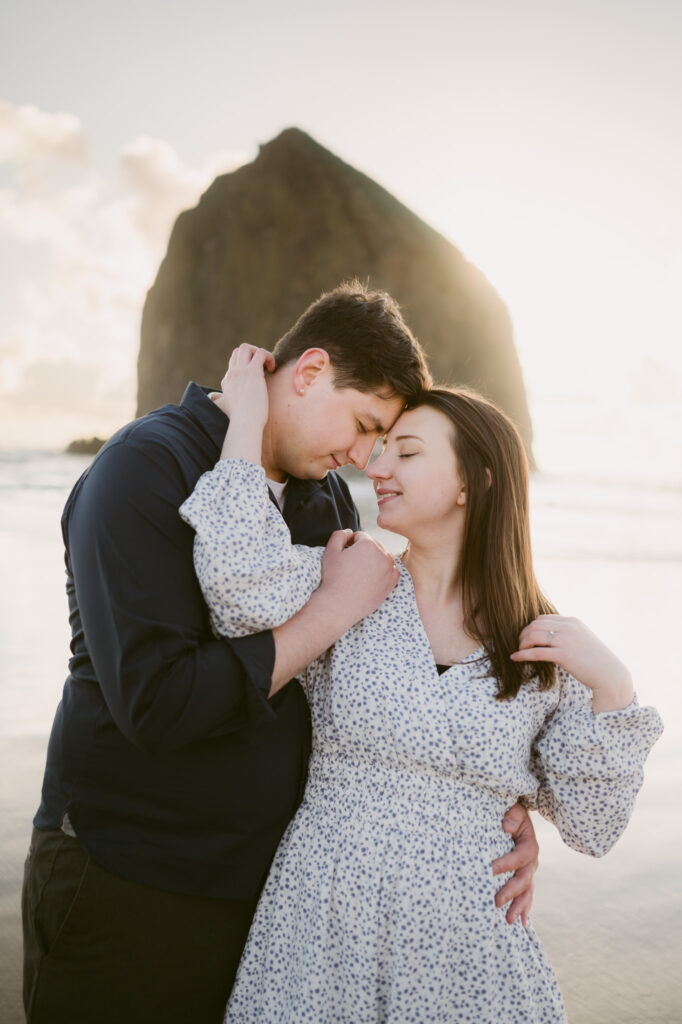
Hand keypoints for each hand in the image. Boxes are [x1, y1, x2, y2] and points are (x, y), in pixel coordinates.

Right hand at [215, 344, 275, 462]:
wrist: (245, 424)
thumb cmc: (241, 423)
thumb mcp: (228, 413)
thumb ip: (224, 406)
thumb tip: (221, 405)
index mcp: (227, 384)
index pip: (234, 367)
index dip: (247, 369)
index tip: (257, 381)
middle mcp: (232, 375)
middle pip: (237, 352)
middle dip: (251, 355)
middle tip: (263, 368)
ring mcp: (240, 372)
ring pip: (245, 348)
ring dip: (258, 352)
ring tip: (267, 366)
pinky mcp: (252, 372)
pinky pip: (260, 353)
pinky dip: (268, 356)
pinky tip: (272, 368)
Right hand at [320, 530, 398, 628]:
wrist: (338, 606)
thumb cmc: (332, 578)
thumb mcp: (330, 551)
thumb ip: (340, 534)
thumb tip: (350, 532)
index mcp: (369, 544)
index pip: (361, 536)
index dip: (350, 543)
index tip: (344, 554)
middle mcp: (383, 555)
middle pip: (374, 545)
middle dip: (364, 550)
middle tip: (351, 564)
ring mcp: (389, 570)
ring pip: (383, 557)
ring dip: (374, 559)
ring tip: (359, 571)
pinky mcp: (391, 583)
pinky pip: (391, 571)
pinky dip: (383, 571)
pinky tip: (371, 577)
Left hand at [492, 803, 537, 924]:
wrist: (518, 817)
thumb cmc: (512, 813)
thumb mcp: (514, 810)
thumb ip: (512, 816)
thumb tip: (506, 827)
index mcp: (529, 845)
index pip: (519, 857)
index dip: (506, 864)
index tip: (490, 870)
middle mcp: (532, 861)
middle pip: (523, 879)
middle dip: (510, 892)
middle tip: (496, 902)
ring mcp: (529, 871)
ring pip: (526, 892)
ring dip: (518, 906)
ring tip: (509, 920)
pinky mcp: (524, 877)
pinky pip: (526, 895)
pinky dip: (524, 908)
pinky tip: (521, 922)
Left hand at [510, 615, 633, 711]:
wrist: (610, 675)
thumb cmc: (595, 660)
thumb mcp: (582, 639)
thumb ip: (567, 633)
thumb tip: (548, 635)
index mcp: (572, 621)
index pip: (543, 618)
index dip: (530, 627)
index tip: (526, 637)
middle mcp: (569, 627)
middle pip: (535, 625)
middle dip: (523, 634)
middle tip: (520, 645)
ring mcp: (566, 640)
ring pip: (533, 636)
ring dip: (522, 644)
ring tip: (519, 651)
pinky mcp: (564, 655)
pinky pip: (536, 652)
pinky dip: (523, 654)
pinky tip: (515, 658)